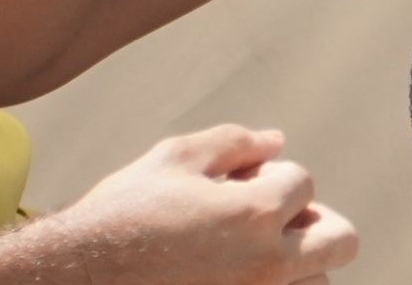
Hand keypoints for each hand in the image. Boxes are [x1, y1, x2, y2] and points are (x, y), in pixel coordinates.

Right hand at [55, 123, 358, 284]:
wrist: (69, 282)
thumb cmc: (118, 219)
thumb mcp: (171, 161)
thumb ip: (233, 143)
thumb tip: (276, 141)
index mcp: (257, 214)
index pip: (303, 182)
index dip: (267, 177)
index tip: (232, 188)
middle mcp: (269, 265)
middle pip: (341, 240)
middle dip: (314, 223)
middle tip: (270, 224)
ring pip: (318, 283)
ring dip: (298, 263)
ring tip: (249, 256)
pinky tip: (234, 274)